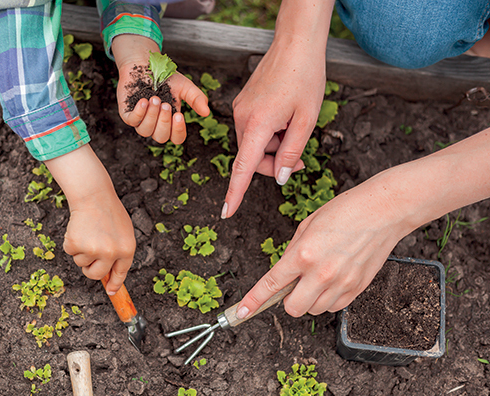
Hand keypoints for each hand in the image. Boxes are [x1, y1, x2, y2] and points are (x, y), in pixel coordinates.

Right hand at [63, 188, 135, 295]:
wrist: (93, 196)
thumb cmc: (109, 212)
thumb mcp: (123, 232)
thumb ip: (119, 252)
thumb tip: (110, 275)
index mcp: (126, 249)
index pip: (120, 273)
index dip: (115, 284)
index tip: (111, 292)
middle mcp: (111, 253)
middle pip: (96, 275)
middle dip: (90, 270)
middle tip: (89, 256)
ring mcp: (94, 249)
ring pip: (81, 263)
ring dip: (81, 251)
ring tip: (88, 232)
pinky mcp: (77, 245)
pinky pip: (71, 252)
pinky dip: (71, 243)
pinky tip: (79, 229)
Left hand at [111, 34, 209, 143]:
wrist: (147, 63)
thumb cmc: (166, 77)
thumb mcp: (185, 87)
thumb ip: (196, 99)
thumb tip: (206, 112)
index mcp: (171, 121)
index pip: (176, 138)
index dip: (178, 131)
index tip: (179, 115)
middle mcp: (155, 124)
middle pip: (160, 137)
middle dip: (163, 121)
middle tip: (165, 104)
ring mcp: (141, 120)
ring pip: (145, 131)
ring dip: (151, 116)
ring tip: (154, 99)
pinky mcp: (127, 113)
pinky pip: (131, 121)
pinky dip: (139, 113)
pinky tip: (143, 101)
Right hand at [222, 0, 334, 218]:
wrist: (294, 45)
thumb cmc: (304, 78)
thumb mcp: (306, 120)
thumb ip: (292, 152)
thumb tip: (279, 178)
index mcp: (258, 124)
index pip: (243, 167)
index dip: (236, 193)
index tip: (226, 212)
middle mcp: (242, 118)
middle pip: (252, 158)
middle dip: (273, 163)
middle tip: (299, 160)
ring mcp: (239, 110)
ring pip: (254, 145)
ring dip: (273, 146)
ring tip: (294, 126)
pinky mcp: (242, 104)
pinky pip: (253, 130)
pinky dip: (268, 133)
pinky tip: (285, 116)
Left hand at [236, 174, 407, 317]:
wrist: (383, 211)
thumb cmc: (346, 211)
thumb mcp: (307, 225)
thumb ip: (292, 252)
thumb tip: (284, 272)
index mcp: (303, 254)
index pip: (271, 285)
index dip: (253, 301)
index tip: (242, 311)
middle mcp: (321, 273)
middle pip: (293, 309)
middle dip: (289, 300)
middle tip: (295, 284)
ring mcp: (341, 283)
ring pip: (314, 310)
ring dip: (310, 299)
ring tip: (319, 276)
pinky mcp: (357, 288)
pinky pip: (335, 307)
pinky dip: (329, 299)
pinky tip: (333, 279)